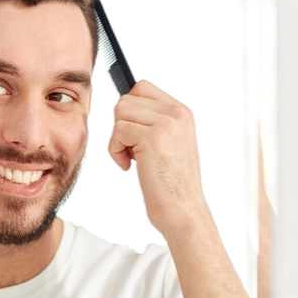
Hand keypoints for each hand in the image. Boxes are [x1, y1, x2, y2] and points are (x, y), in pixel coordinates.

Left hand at [108, 80, 207, 235]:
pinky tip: (130, 166)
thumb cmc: (171, 182)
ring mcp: (167, 123)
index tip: (132, 135)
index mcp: (182, 112)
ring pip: (120, 112)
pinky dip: (115, 151)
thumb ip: (153, 121)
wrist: (182, 209)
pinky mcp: (153, 137)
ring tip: (133, 158)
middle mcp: (177, 113)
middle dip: (121, 125)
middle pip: (126, 100)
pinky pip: (117, 131)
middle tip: (133, 149)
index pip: (142, 88)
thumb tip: (123, 104)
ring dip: (118, 138)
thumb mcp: (169, 143)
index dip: (129, 111)